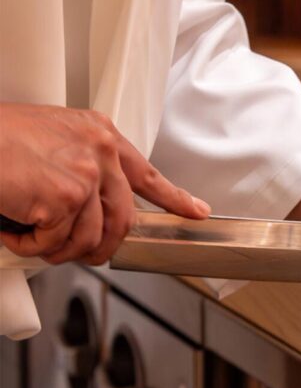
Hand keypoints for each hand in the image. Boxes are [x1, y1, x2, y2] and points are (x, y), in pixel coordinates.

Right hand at [0, 104, 209, 264]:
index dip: (175, 198)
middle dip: (101, 247)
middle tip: (79, 254)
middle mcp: (100, 151)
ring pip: (90, 237)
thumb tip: (92, 205)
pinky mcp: (65, 198)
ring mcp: (86, 174)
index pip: (148, 174)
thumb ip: (80, 166)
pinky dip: (30, 247)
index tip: (196, 212)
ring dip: (58, 249)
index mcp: (100, 133)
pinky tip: (14, 229)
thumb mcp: (50, 140)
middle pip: (123, 219)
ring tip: (31, 237)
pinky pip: (56, 243)